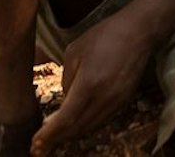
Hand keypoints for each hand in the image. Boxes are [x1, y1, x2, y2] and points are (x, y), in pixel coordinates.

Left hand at [33, 7, 158, 150]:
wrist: (139, 30)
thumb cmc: (104, 36)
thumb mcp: (73, 52)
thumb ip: (65, 81)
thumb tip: (64, 101)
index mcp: (89, 84)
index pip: (65, 120)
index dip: (48, 135)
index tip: (35, 144)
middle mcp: (105, 97)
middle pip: (77, 130)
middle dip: (57, 139)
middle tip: (40, 144)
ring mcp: (118, 100)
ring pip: (91, 128)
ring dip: (72, 134)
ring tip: (56, 133)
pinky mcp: (125, 100)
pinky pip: (102, 120)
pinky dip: (87, 125)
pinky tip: (77, 121)